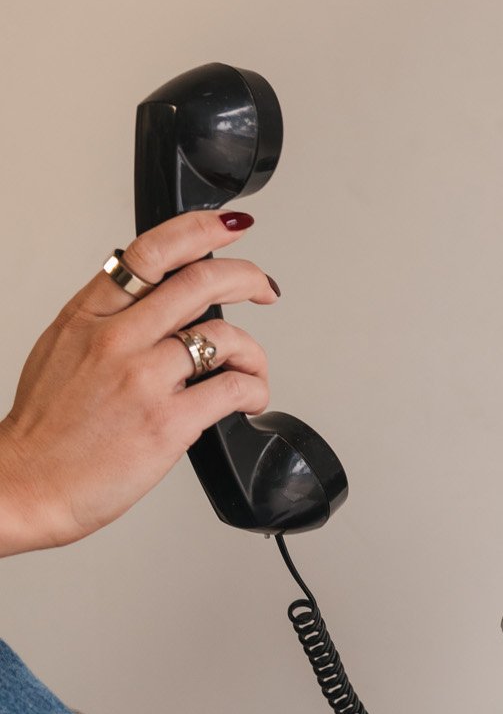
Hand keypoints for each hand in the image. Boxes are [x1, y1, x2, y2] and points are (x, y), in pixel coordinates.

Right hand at [0, 210, 279, 554]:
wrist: (27, 484)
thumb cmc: (44, 429)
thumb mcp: (60, 350)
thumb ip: (105, 321)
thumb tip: (149, 305)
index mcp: (89, 316)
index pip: (151, 252)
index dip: (200, 229)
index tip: (229, 228)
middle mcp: (117, 340)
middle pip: (200, 283)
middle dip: (247, 277)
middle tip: (264, 287)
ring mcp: (143, 379)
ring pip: (226, 337)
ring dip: (253, 353)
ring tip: (251, 370)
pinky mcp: (168, 422)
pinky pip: (232, 389)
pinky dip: (254, 390)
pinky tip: (249, 399)